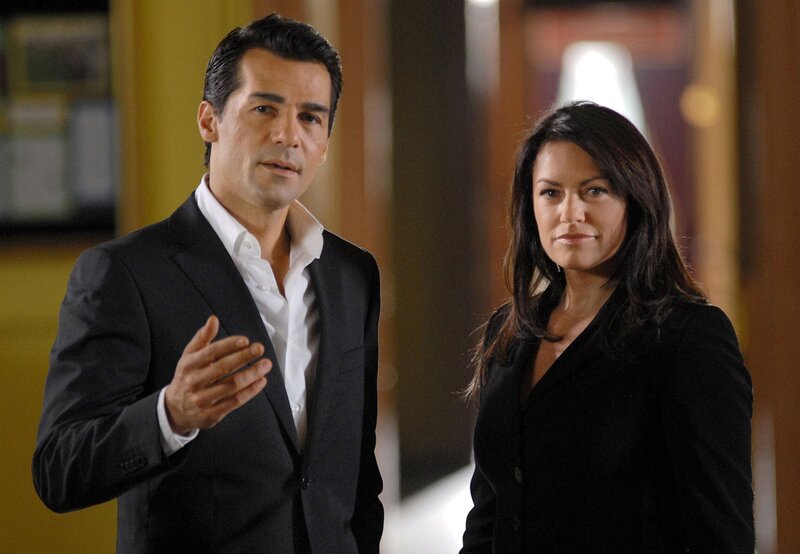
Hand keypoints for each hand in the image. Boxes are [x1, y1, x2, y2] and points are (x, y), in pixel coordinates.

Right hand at [165, 315, 270, 434]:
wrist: (175, 410)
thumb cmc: (187, 376)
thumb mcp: (189, 356)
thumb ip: (202, 338)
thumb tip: (213, 319)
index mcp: (189, 365)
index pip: (210, 353)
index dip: (228, 346)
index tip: (245, 340)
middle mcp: (194, 382)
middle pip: (222, 368)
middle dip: (243, 357)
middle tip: (259, 348)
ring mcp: (203, 399)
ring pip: (231, 386)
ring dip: (251, 374)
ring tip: (266, 364)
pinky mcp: (212, 414)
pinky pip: (234, 402)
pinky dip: (250, 391)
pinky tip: (261, 381)